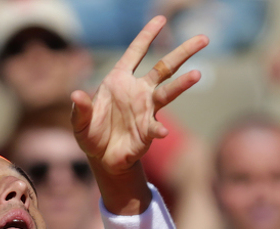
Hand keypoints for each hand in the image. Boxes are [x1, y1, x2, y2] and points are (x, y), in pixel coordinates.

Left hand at [71, 16, 207, 175]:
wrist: (102, 158)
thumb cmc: (91, 133)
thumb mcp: (80, 122)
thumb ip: (80, 108)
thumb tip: (76, 94)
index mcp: (119, 81)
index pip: (135, 53)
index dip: (146, 36)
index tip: (160, 19)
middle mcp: (138, 91)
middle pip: (164, 67)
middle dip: (183, 52)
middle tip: (203, 38)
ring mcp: (146, 109)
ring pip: (168, 92)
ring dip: (181, 84)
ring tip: (196, 74)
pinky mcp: (148, 130)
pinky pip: (156, 127)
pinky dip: (159, 129)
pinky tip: (162, 132)